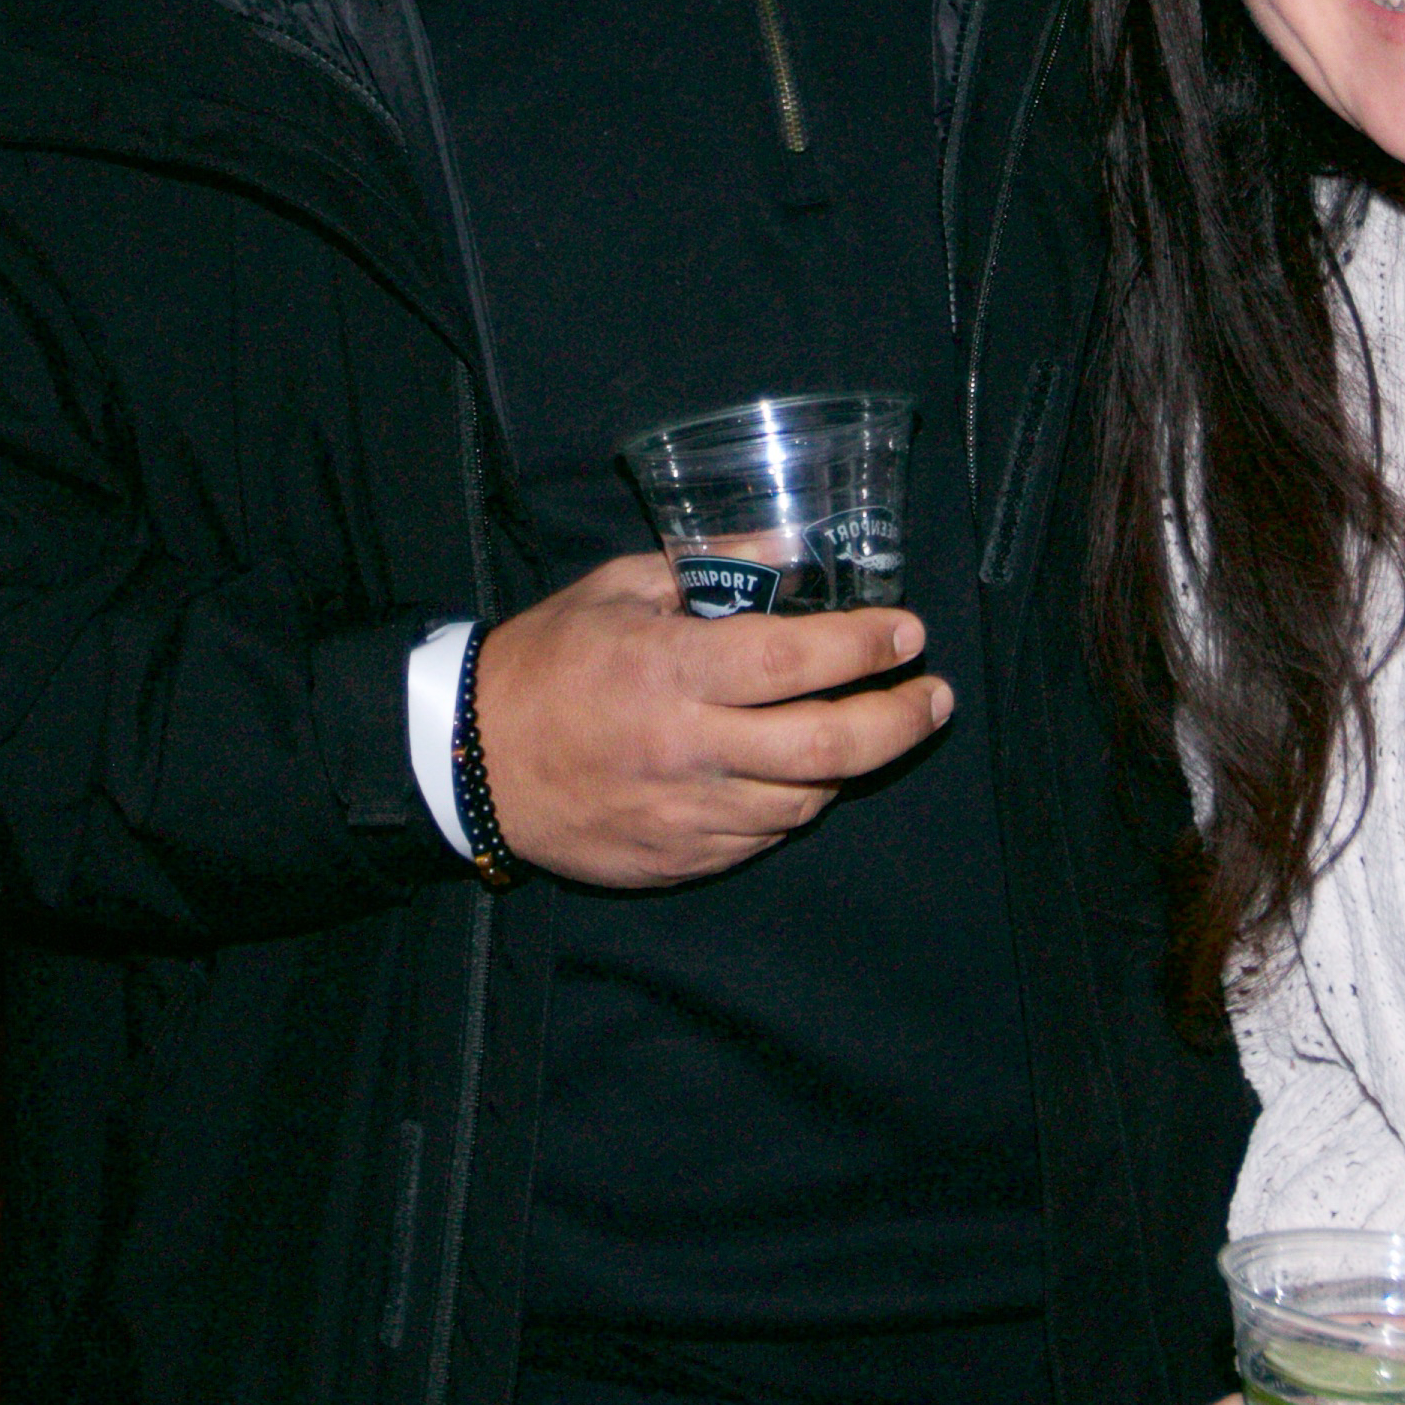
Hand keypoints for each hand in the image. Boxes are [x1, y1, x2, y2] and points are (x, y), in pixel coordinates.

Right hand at [467, 547, 946, 891]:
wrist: (472, 762)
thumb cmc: (546, 663)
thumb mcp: (616, 589)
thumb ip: (704, 568)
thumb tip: (785, 546)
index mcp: (671, 671)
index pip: (795, 661)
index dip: (864, 647)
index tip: (908, 632)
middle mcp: (689, 748)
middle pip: (828, 748)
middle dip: (900, 721)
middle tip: (932, 698)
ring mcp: (688, 812)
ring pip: (806, 799)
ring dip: (849, 765)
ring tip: (866, 729)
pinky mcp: (681, 857)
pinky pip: (763, 836)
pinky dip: (793, 803)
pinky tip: (796, 775)